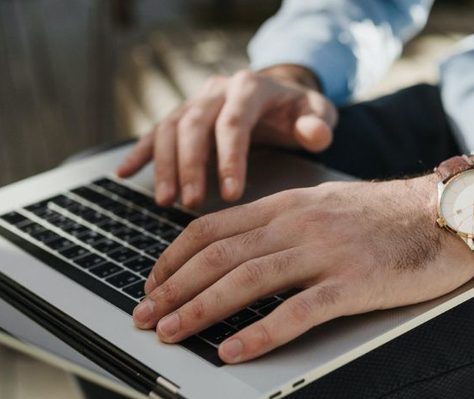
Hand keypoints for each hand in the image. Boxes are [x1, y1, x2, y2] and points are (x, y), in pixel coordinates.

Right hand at [116, 66, 336, 206]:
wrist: (279, 95)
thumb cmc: (299, 111)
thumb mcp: (317, 113)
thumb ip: (318, 124)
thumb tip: (313, 133)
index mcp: (250, 88)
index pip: (234, 123)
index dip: (230, 159)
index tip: (231, 194)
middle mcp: (217, 90)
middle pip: (194, 124)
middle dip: (190, 166)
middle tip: (191, 203)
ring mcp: (196, 101)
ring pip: (169, 128)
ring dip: (164, 165)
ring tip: (165, 201)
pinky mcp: (183, 114)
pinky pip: (155, 131)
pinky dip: (140, 152)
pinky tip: (123, 173)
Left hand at [132, 175, 473, 362]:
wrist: (445, 212)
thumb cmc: (385, 215)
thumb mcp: (325, 205)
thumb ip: (283, 223)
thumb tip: (240, 251)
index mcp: (289, 204)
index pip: (214, 227)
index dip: (174, 256)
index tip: (153, 281)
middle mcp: (300, 224)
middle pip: (220, 256)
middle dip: (173, 288)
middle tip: (144, 315)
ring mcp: (326, 252)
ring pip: (247, 281)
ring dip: (200, 310)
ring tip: (170, 333)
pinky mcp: (354, 282)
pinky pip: (297, 311)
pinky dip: (260, 333)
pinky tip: (233, 350)